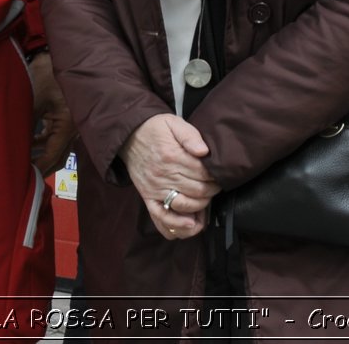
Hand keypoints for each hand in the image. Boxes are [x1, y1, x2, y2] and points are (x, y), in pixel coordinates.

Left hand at [27, 52, 75, 175]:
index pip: (52, 156)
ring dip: (41, 154)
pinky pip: (55, 137)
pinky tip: (29, 143)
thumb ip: (24, 125)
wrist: (62, 54)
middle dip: (41, 166)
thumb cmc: (47, 74)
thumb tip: (11, 146)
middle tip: (22, 175)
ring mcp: (71, 123)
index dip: (38, 168)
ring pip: (57, 148)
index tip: (23, 178)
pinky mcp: (66, 116)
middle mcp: (74, 128)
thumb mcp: (32, 100)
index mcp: (68, 126)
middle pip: (58, 157)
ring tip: (21, 161)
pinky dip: (43, 142)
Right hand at [118, 114, 219, 240]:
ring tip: (207, 201)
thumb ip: (190, 135)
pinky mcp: (148, 197)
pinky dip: (177, 225)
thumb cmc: (154, 129)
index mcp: (172, 156)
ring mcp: (155, 188)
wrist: (129, 136)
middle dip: (212, 191)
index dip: (215, 176)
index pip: (202, 173)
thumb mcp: (173, 123)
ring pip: (184, 205)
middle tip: (216, 186)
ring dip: (201, 206)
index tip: (219, 174)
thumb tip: (204, 151)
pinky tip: (190, 225)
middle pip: (197, 190)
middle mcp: (163, 175)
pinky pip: (161, 217)